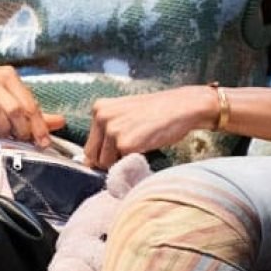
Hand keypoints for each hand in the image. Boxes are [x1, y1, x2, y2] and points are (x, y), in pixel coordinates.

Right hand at [0, 62, 65, 147]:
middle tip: (23, 141)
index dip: (38, 125)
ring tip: (5, 137)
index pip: (29, 103)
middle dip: (22, 129)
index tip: (43, 143)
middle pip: (15, 108)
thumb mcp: (9, 92)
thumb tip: (61, 122)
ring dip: (4, 129)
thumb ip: (32, 109)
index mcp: (8, 76)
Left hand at [83, 86, 214, 169]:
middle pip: (93, 156)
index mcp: (99, 108)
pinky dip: (133, 162)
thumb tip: (92, 161)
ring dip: (121, 162)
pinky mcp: (126, 143)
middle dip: (108, 161)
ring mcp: (112, 130)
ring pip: (106, 163)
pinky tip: (146, 148)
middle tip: (129, 153)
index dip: (102, 154)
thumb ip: (108, 130)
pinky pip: (123, 164)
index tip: (116, 154)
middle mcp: (101, 117)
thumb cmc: (157, 112)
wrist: (181, 106)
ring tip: (140, 147)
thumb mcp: (125, 114)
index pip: (89, 144)